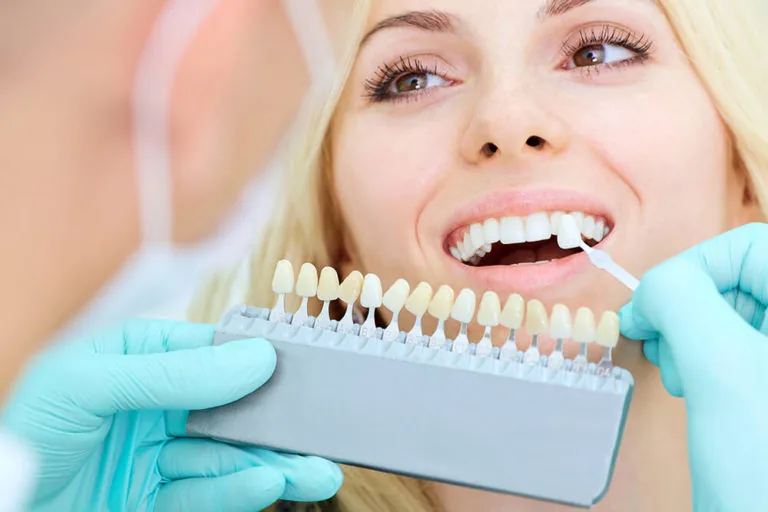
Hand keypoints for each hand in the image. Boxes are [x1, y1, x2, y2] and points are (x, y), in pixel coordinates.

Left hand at [1, 320, 341, 511]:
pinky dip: (239, 489)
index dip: (256, 360)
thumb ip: (171, 373)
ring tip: (316, 472)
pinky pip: (206, 493)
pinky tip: (269, 483)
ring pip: (227, 455)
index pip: (209, 351)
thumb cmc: (25, 438)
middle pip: (228, 408)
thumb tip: (253, 357)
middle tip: (322, 432)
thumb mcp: (88, 386)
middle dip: (276, 423)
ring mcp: (156, 455)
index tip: (299, 369)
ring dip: (273, 463)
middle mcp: (152, 405)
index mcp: (135, 360)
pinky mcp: (157, 500)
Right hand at [619, 222, 767, 510]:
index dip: (695, 266)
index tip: (654, 305)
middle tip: (658, 344)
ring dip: (686, 334)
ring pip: (727, 312)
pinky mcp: (765, 384)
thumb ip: (681, 301)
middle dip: (685, 307)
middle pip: (737, 278)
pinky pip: (727, 346)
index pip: (751, 244)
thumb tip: (651, 288)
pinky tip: (689, 386)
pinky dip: (696, 358)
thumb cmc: (766, 472)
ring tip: (678, 374)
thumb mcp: (721, 371)